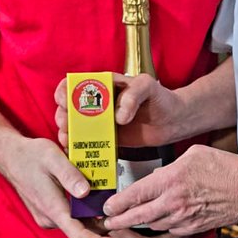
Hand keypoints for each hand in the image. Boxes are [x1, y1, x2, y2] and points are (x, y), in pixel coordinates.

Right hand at [4, 136, 126, 237]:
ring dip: (96, 219)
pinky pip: (72, 218)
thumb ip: (70, 175)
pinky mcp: (49, 212)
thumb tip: (86, 192)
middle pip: (83, 231)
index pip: (79, 235)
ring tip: (115, 209)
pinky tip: (98, 201)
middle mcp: (50, 217)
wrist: (9, 156)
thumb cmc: (30, 155)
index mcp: (52, 208)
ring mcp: (49, 216)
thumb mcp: (52, 157)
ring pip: (78, 224)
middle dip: (105, 229)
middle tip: (126, 219)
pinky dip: (86, 213)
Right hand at [54, 73, 181, 150]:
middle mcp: (99, 104)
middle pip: (70, 108)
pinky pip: (90, 144)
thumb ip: (133, 94)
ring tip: (69, 140)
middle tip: (67, 125)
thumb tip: (118, 116)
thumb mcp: (148, 86)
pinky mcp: (109, 139)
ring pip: (76, 128)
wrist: (174, 120)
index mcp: (104, 86)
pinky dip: (81, 149)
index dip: (65, 91)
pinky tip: (77, 153)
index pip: (76, 84)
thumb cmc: (161, 97)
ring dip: (68, 134)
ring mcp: (103, 123)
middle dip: (63, 116)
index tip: (64, 101)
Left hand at [102, 144, 237, 236]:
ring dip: (139, 224)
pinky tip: (156, 221)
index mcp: (171, 181)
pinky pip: (170, 229)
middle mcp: (174, 203)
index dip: (117, 203)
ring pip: (153, 225)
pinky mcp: (194, 228)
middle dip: (119, 222)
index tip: (107, 207)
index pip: (135, 195)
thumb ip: (170, 166)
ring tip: (128, 221)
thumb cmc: (225, 167)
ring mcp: (184, 219)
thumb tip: (157, 178)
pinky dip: (160, 226)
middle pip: (138, 217)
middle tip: (108, 223)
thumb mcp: (194, 154)